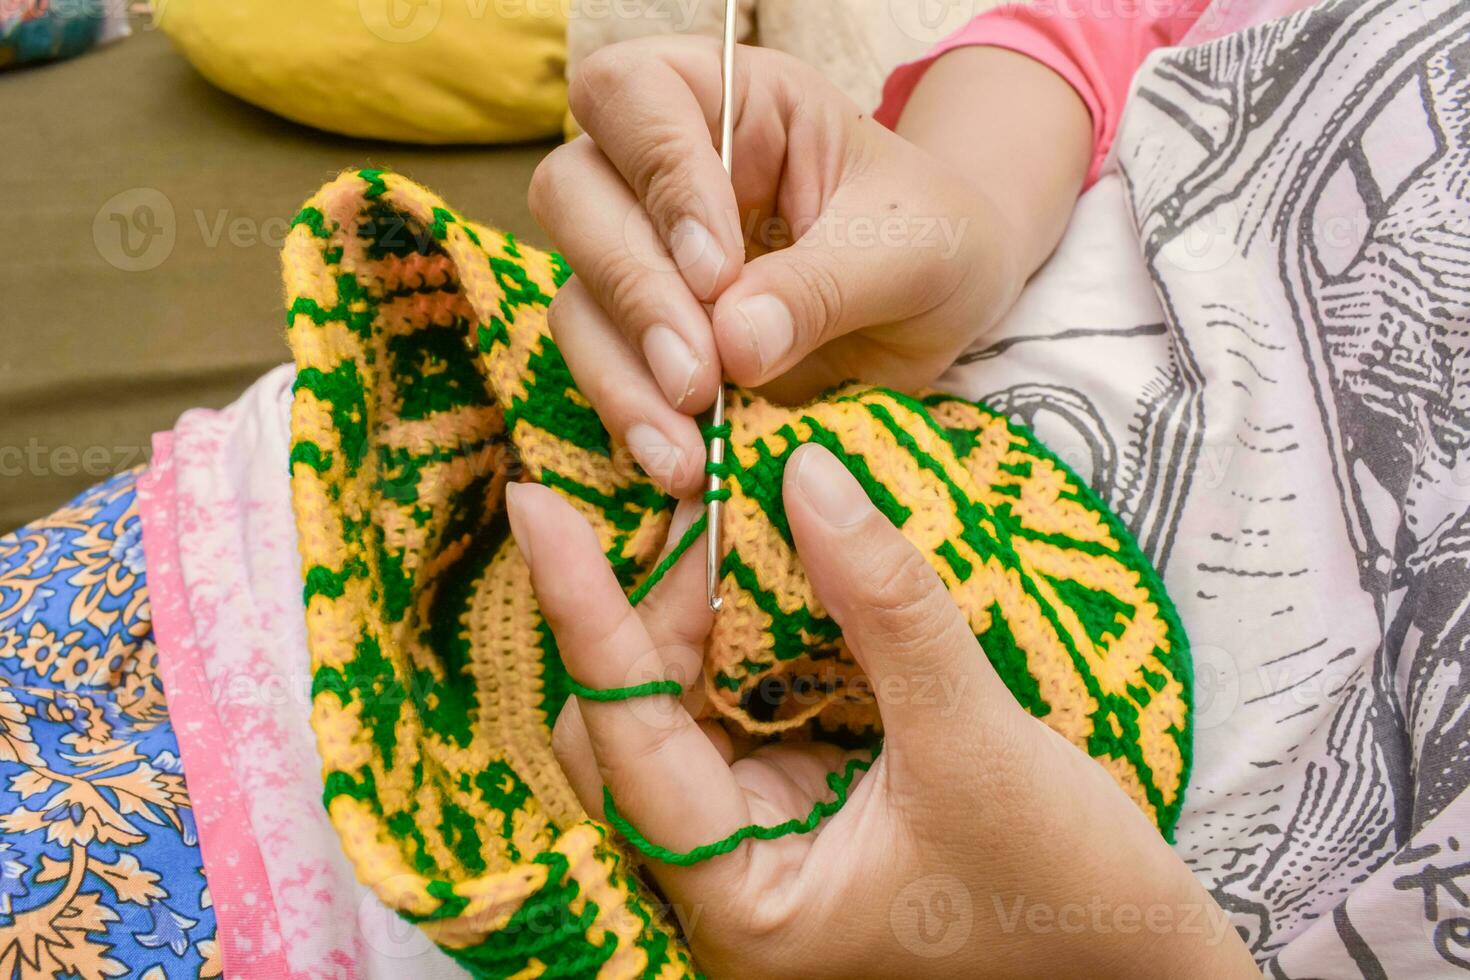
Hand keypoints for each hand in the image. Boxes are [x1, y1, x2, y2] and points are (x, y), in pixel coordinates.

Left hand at [505, 445, 1257, 977]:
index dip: (583, 613)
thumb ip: (888, 607)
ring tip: (736, 515)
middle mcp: (726, 882)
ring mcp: (757, 845)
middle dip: (650, 606)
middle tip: (706, 498)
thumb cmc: (1069, 892)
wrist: (1138, 962)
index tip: (540, 505)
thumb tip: (805, 474)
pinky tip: (769, 568)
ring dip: (694, 612)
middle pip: (627, 727)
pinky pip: (732, 707)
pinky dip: (742, 634)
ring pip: (674, 711)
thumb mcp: (978, 743)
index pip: (626, 741)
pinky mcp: (794, 809)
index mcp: (744, 903)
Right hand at [527, 38, 1023, 496]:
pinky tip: (682, 465)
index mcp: (735, 104)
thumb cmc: (936, 238)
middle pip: (575, 195)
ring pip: (576, 295)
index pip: (635, 92)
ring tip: (691, 448)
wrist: (949, 302)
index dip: (658, 174)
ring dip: (622, 375)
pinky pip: (602, 371)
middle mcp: (666, 170)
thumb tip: (732, 344)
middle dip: (634, 292)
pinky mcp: (646, 338)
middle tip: (701, 377)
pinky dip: (634, 420)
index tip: (718, 270)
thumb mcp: (910, 251)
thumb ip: (826, 285)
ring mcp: (646, 255)